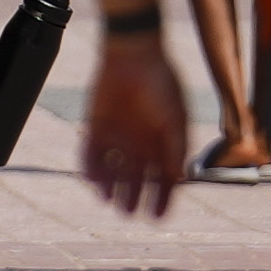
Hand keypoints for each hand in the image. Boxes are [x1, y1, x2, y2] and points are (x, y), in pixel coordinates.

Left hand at [82, 36, 189, 216]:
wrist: (133, 53)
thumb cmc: (161, 83)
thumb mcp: (175, 116)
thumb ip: (177, 146)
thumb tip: (179, 178)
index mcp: (163, 144)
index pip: (163, 180)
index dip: (162, 199)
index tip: (157, 217)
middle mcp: (140, 145)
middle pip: (136, 180)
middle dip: (133, 198)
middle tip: (129, 213)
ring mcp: (117, 138)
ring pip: (113, 171)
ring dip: (111, 187)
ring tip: (110, 201)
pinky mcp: (96, 128)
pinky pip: (91, 154)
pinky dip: (91, 169)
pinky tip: (93, 181)